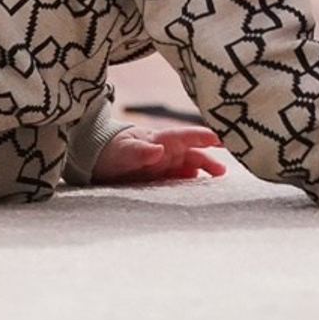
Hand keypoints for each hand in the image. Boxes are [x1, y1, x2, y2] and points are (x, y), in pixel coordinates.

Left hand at [92, 125, 227, 185]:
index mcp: (160, 140)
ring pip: (188, 163)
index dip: (206, 137)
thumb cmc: (108, 151)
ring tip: (219, 176)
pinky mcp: (155, 175)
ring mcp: (162, 162)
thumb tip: (159, 150)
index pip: (188, 137)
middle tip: (226, 167)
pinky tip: (197, 183)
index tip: (224, 138)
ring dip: (203, 167)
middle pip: (193, 151)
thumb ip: (139, 151)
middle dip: (210, 157)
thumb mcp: (121, 152)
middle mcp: (165, 150)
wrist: (92, 158)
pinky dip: (190, 177)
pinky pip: (178, 174)